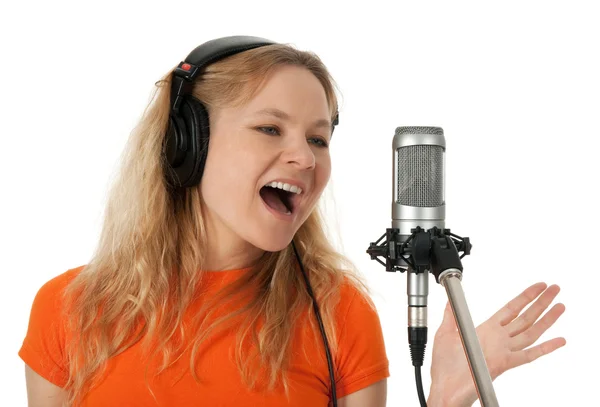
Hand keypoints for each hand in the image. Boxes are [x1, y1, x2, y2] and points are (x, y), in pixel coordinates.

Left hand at [427, 282, 565, 406]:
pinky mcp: (503, 364)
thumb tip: (449, 299)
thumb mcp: (445, 334)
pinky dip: (545, 348)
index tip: (537, 287)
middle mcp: (498, 340)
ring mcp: (503, 352)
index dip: (525, 297)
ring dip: (547, 319)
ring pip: (531, 332)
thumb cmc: (445, 367)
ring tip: (560, 305)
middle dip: (541, 302)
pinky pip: (528, 355)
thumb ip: (451, 315)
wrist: (444, 389)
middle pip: (525, 317)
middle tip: (555, 289)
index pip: (511, 309)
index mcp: (485, 330)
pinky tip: (559, 340)